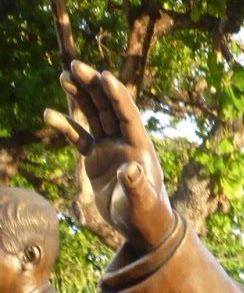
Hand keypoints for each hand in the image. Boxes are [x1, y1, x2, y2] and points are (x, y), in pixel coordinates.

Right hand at [44, 61, 174, 250]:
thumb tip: (130, 170)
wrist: (140, 226)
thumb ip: (137, 186)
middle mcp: (124, 142)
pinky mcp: (95, 157)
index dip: (118, 96)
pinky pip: (78, 136)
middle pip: (108, 107)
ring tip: (64, 76)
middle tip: (76, 66)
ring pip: (93, 115)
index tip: (105, 76)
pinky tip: (49, 115)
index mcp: (140, 148)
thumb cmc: (146, 215)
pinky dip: (65, 126)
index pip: (128, 116)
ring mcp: (109, 147)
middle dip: (93, 86)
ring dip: (80, 96)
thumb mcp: (142, 203)